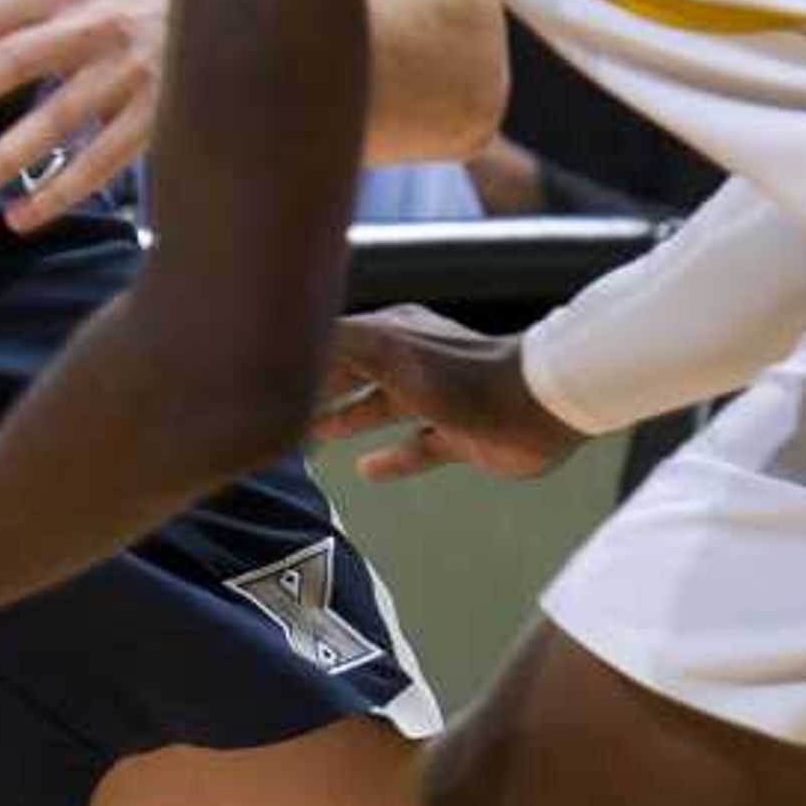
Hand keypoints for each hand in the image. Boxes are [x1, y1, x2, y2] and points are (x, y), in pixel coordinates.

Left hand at [0, 0, 163, 233]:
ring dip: (4, 156)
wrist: (223, 18)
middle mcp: (95, 24)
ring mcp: (129, 72)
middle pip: (13, 60)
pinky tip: (21, 219)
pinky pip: (103, 162)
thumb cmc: (120, 4)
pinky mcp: (157, 116)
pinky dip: (61, 193)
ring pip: (59, 119)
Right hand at [310, 305, 578, 481]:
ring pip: (381, 409)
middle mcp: (413, 363)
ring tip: (316, 437)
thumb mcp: (385, 349)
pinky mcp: (460, 436)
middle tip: (286, 409)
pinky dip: (392, 459)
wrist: (534, 405)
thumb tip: (288, 335)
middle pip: (356, 374)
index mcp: (394, 333)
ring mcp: (438, 400)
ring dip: (350, 419)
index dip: (305, 357)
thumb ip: (335, 341)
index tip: (271, 374)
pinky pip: (416, 449)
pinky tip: (367, 471)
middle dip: (323, 388)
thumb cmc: (457, 374)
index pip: (337, 341)